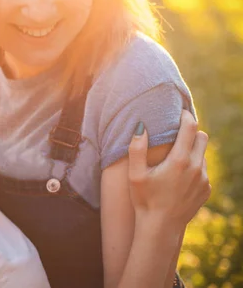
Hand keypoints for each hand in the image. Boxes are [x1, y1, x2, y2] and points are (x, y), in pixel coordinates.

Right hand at [128, 110, 210, 227]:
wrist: (161, 227)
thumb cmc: (145, 199)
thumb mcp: (135, 174)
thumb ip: (137, 148)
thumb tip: (141, 126)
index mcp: (179, 160)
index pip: (190, 128)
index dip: (186, 116)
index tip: (180, 113)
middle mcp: (196, 167)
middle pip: (202, 137)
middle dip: (191, 132)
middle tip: (177, 133)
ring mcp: (203, 179)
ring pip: (203, 154)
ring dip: (192, 150)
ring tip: (175, 157)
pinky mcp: (206, 189)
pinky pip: (203, 170)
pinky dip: (194, 166)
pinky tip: (178, 176)